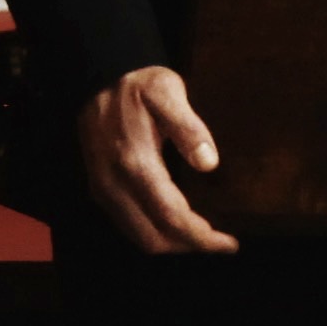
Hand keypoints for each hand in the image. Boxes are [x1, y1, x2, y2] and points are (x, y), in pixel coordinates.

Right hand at [81, 62, 236, 253]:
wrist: (97, 78)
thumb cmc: (137, 85)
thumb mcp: (167, 92)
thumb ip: (188, 127)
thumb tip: (209, 163)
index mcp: (135, 163)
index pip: (171, 216)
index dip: (202, 237)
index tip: (229, 244)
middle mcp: (114, 184)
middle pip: (154, 238)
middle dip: (189, 247)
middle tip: (221, 245)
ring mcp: (103, 190)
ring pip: (139, 237)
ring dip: (172, 244)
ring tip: (203, 240)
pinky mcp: (100, 190)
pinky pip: (129, 226)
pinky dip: (155, 235)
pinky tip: (177, 228)